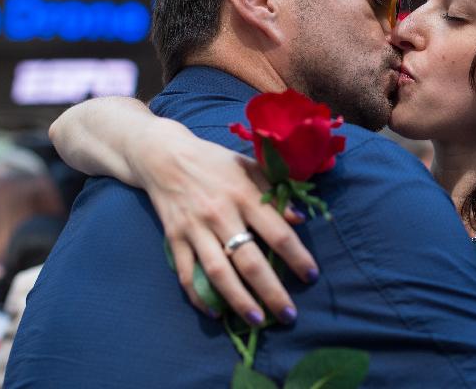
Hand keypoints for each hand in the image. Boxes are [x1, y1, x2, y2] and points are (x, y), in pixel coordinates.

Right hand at [131, 118, 318, 323]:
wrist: (164, 156)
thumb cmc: (215, 161)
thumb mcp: (250, 167)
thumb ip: (275, 192)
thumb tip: (300, 218)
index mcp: (244, 195)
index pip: (277, 233)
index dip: (297, 257)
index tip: (311, 276)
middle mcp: (220, 214)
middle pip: (250, 261)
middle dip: (271, 292)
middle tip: (288, 315)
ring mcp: (195, 229)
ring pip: (218, 273)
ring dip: (239, 300)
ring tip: (257, 320)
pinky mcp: (174, 238)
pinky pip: (187, 273)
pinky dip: (200, 296)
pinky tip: (215, 311)